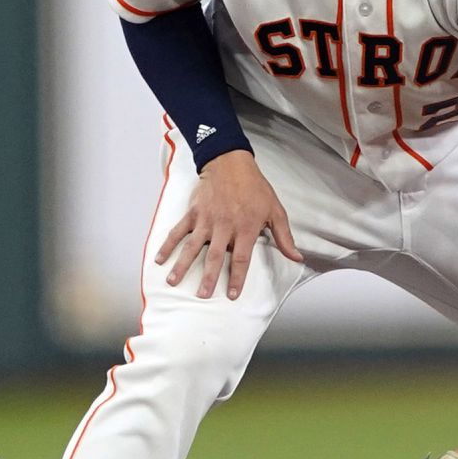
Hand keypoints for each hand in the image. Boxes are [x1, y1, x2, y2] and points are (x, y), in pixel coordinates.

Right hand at [153, 149, 304, 298]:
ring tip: (173, 282)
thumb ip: (284, 237)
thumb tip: (297, 258)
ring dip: (182, 265)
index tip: (232, 295)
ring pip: (193, 246)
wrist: (231, 163)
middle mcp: (224, 226)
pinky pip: (178, 231)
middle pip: (214, 257)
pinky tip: (159, 259)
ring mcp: (206, 220)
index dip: (236, 278)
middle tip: (203, 295)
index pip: (240, 259)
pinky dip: (168, 245)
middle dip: (208, 278)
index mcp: (245, 228)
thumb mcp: (275, 211)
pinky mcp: (193, 213)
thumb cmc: (255, 188)